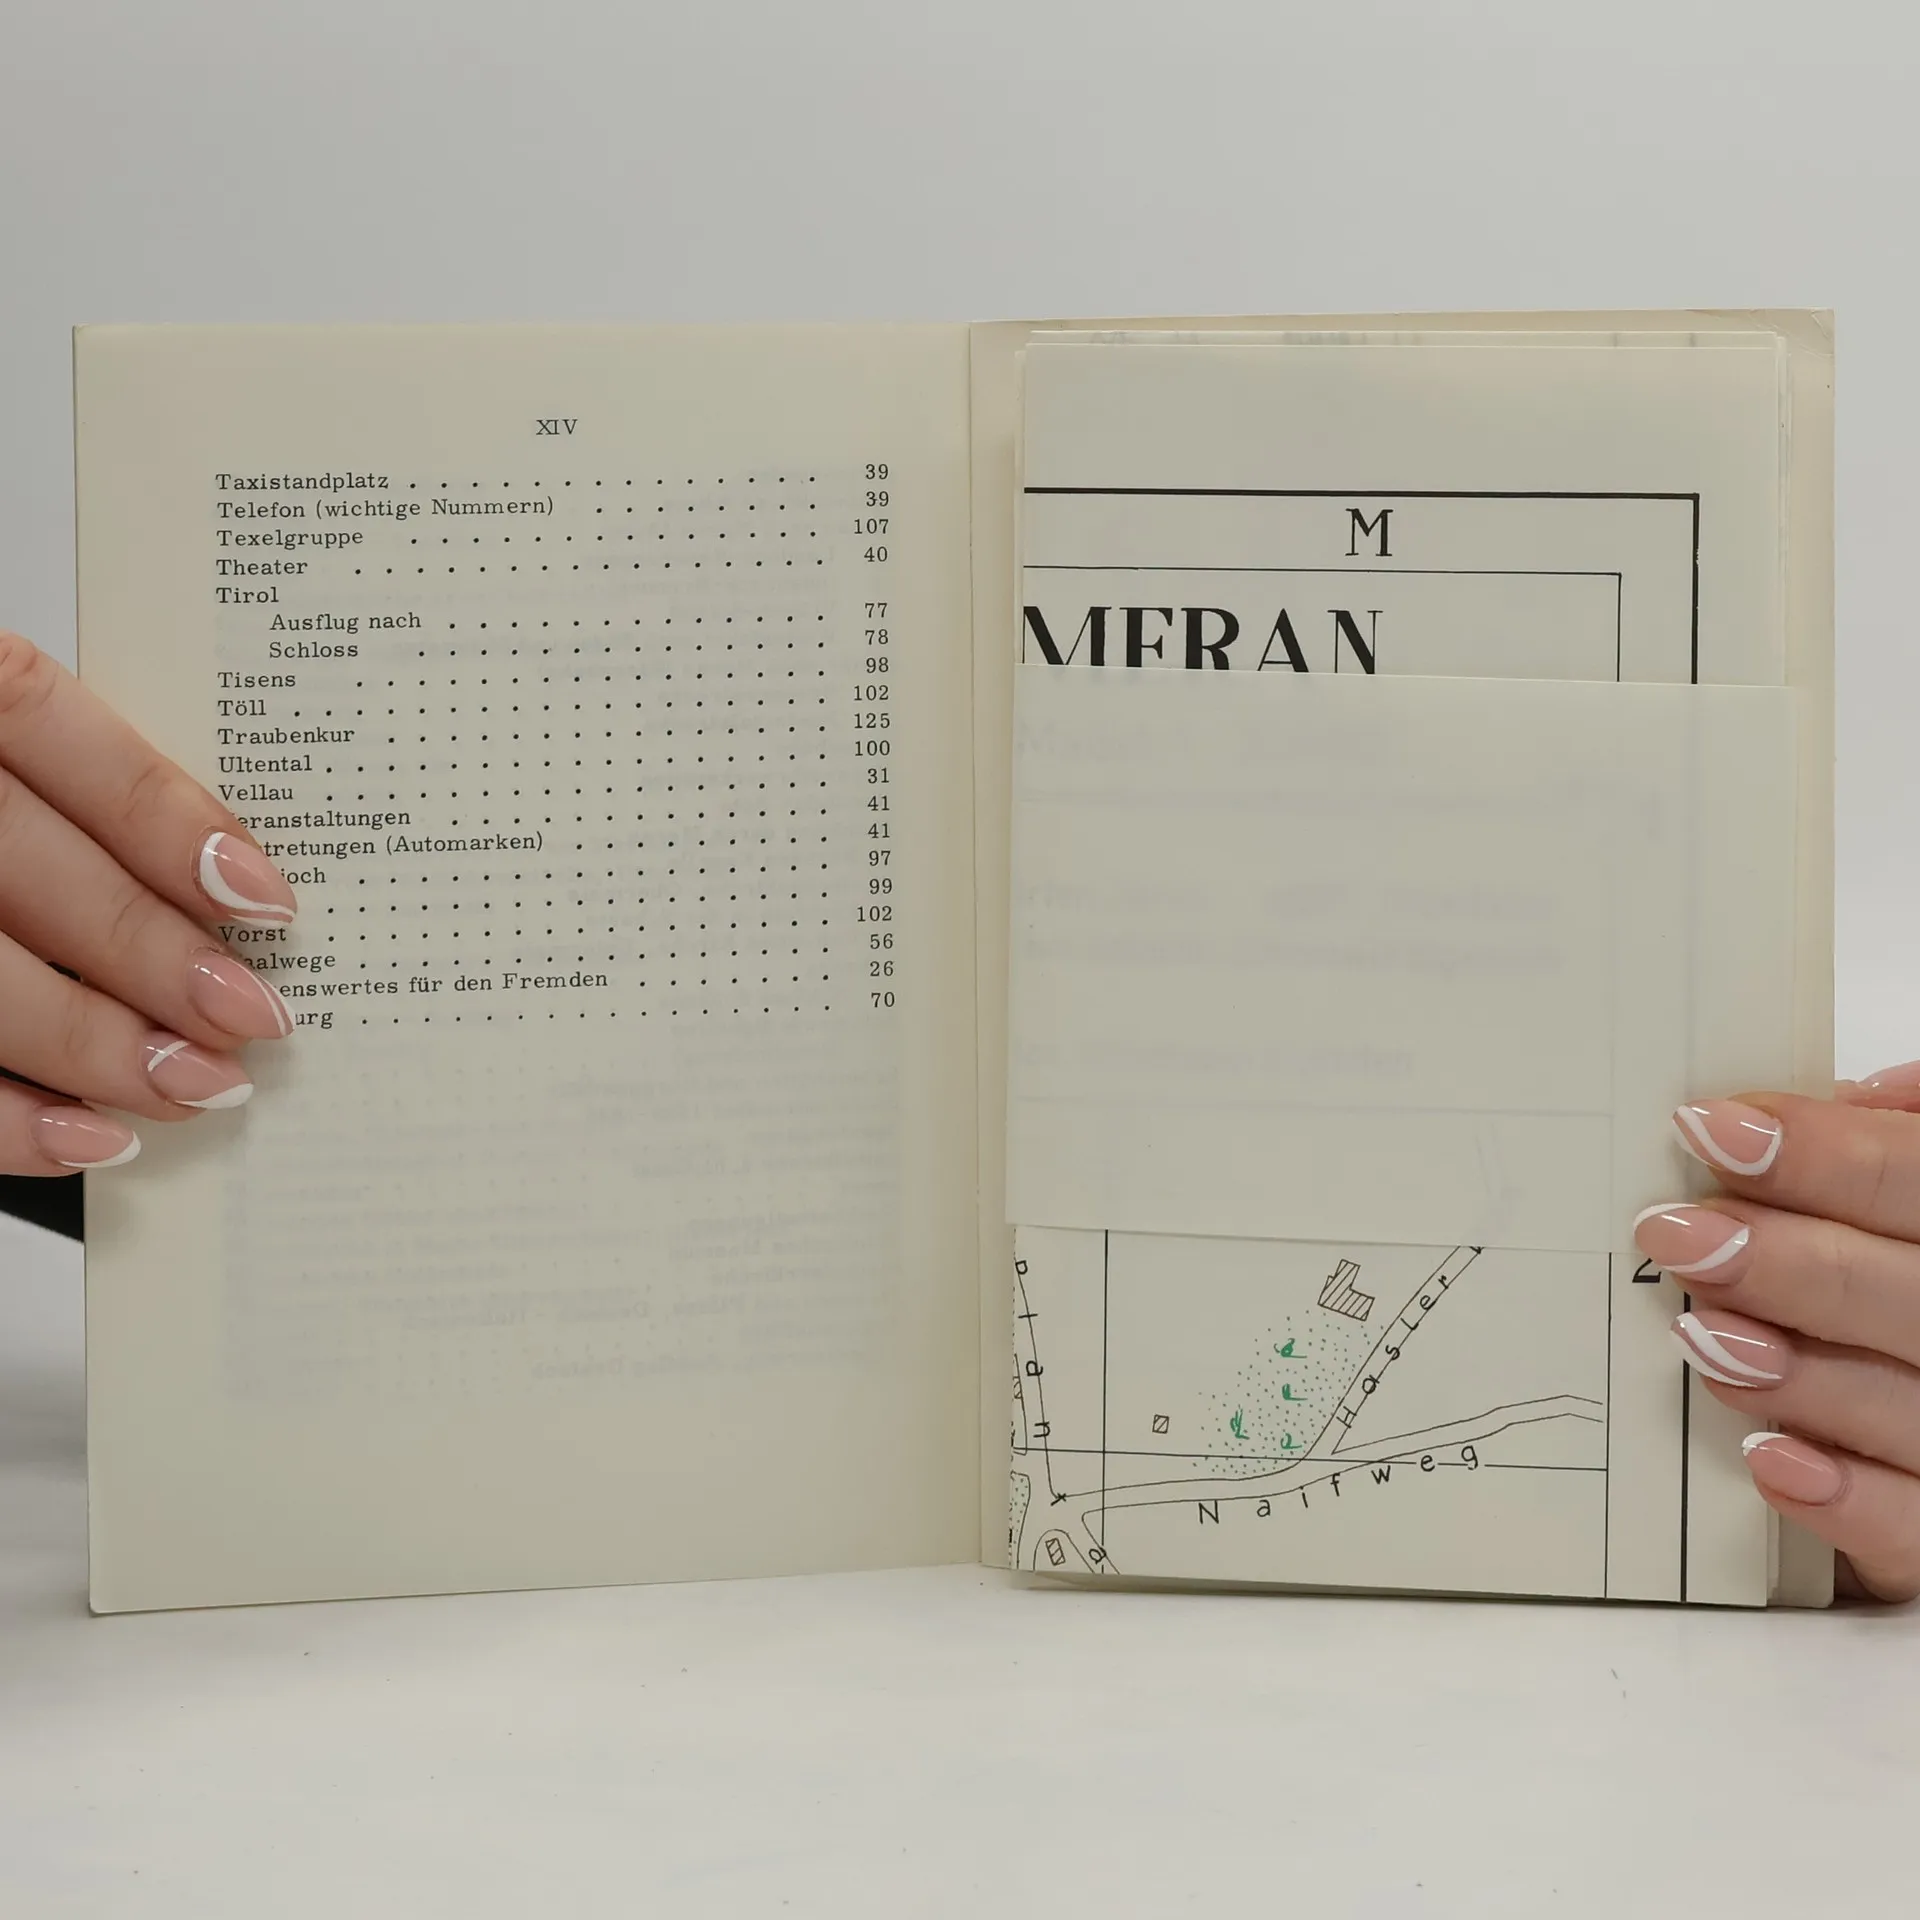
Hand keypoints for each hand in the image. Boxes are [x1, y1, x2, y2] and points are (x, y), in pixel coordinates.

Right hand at [0, 630, 296, 1175]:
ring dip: (96, 1047)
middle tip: (249, 1018)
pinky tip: (86, 1136)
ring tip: (192, 1085)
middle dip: (154, 958)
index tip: (264, 899)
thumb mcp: (7, 746)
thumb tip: (226, 886)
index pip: (59, 738)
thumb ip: (83, 793)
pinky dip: (7, 1119)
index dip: (170, 825)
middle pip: (33, 872)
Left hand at [1637, 1070, 1919, 1602]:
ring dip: (1797, 1372)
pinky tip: (1765, 1459)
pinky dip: (1840, 1496)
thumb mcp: (1903, 1206)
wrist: (1913, 1425)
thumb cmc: (1897, 1286)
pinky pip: (1908, 1527)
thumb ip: (1894, 1144)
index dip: (1825, 1153)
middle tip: (1678, 1235)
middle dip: (1789, 1261)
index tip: (1711, 1129)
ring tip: (1703, 1336)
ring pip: (1902, 1406)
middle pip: (1911, 1294)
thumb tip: (1855, 1095)